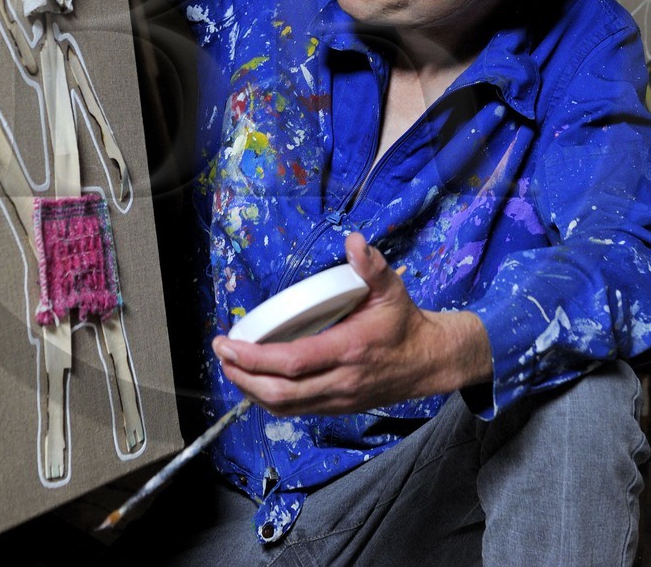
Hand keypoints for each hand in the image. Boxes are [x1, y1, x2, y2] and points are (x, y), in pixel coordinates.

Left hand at [211, 232, 491, 415]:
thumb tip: (354, 240)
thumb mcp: (391, 288)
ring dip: (251, 391)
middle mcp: (341, 381)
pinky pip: (295, 411)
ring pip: (285, 407)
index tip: (228, 343)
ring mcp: (338, 399)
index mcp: (349, 350)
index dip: (255, 357)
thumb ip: (372, 265)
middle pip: (280, 392)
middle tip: (221, 355)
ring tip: (231, 368)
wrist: (429, 361)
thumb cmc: (404, 322)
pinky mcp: (336, 408)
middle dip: (243, 376)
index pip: (293, 362)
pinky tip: (254, 383)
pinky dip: (269, 399)